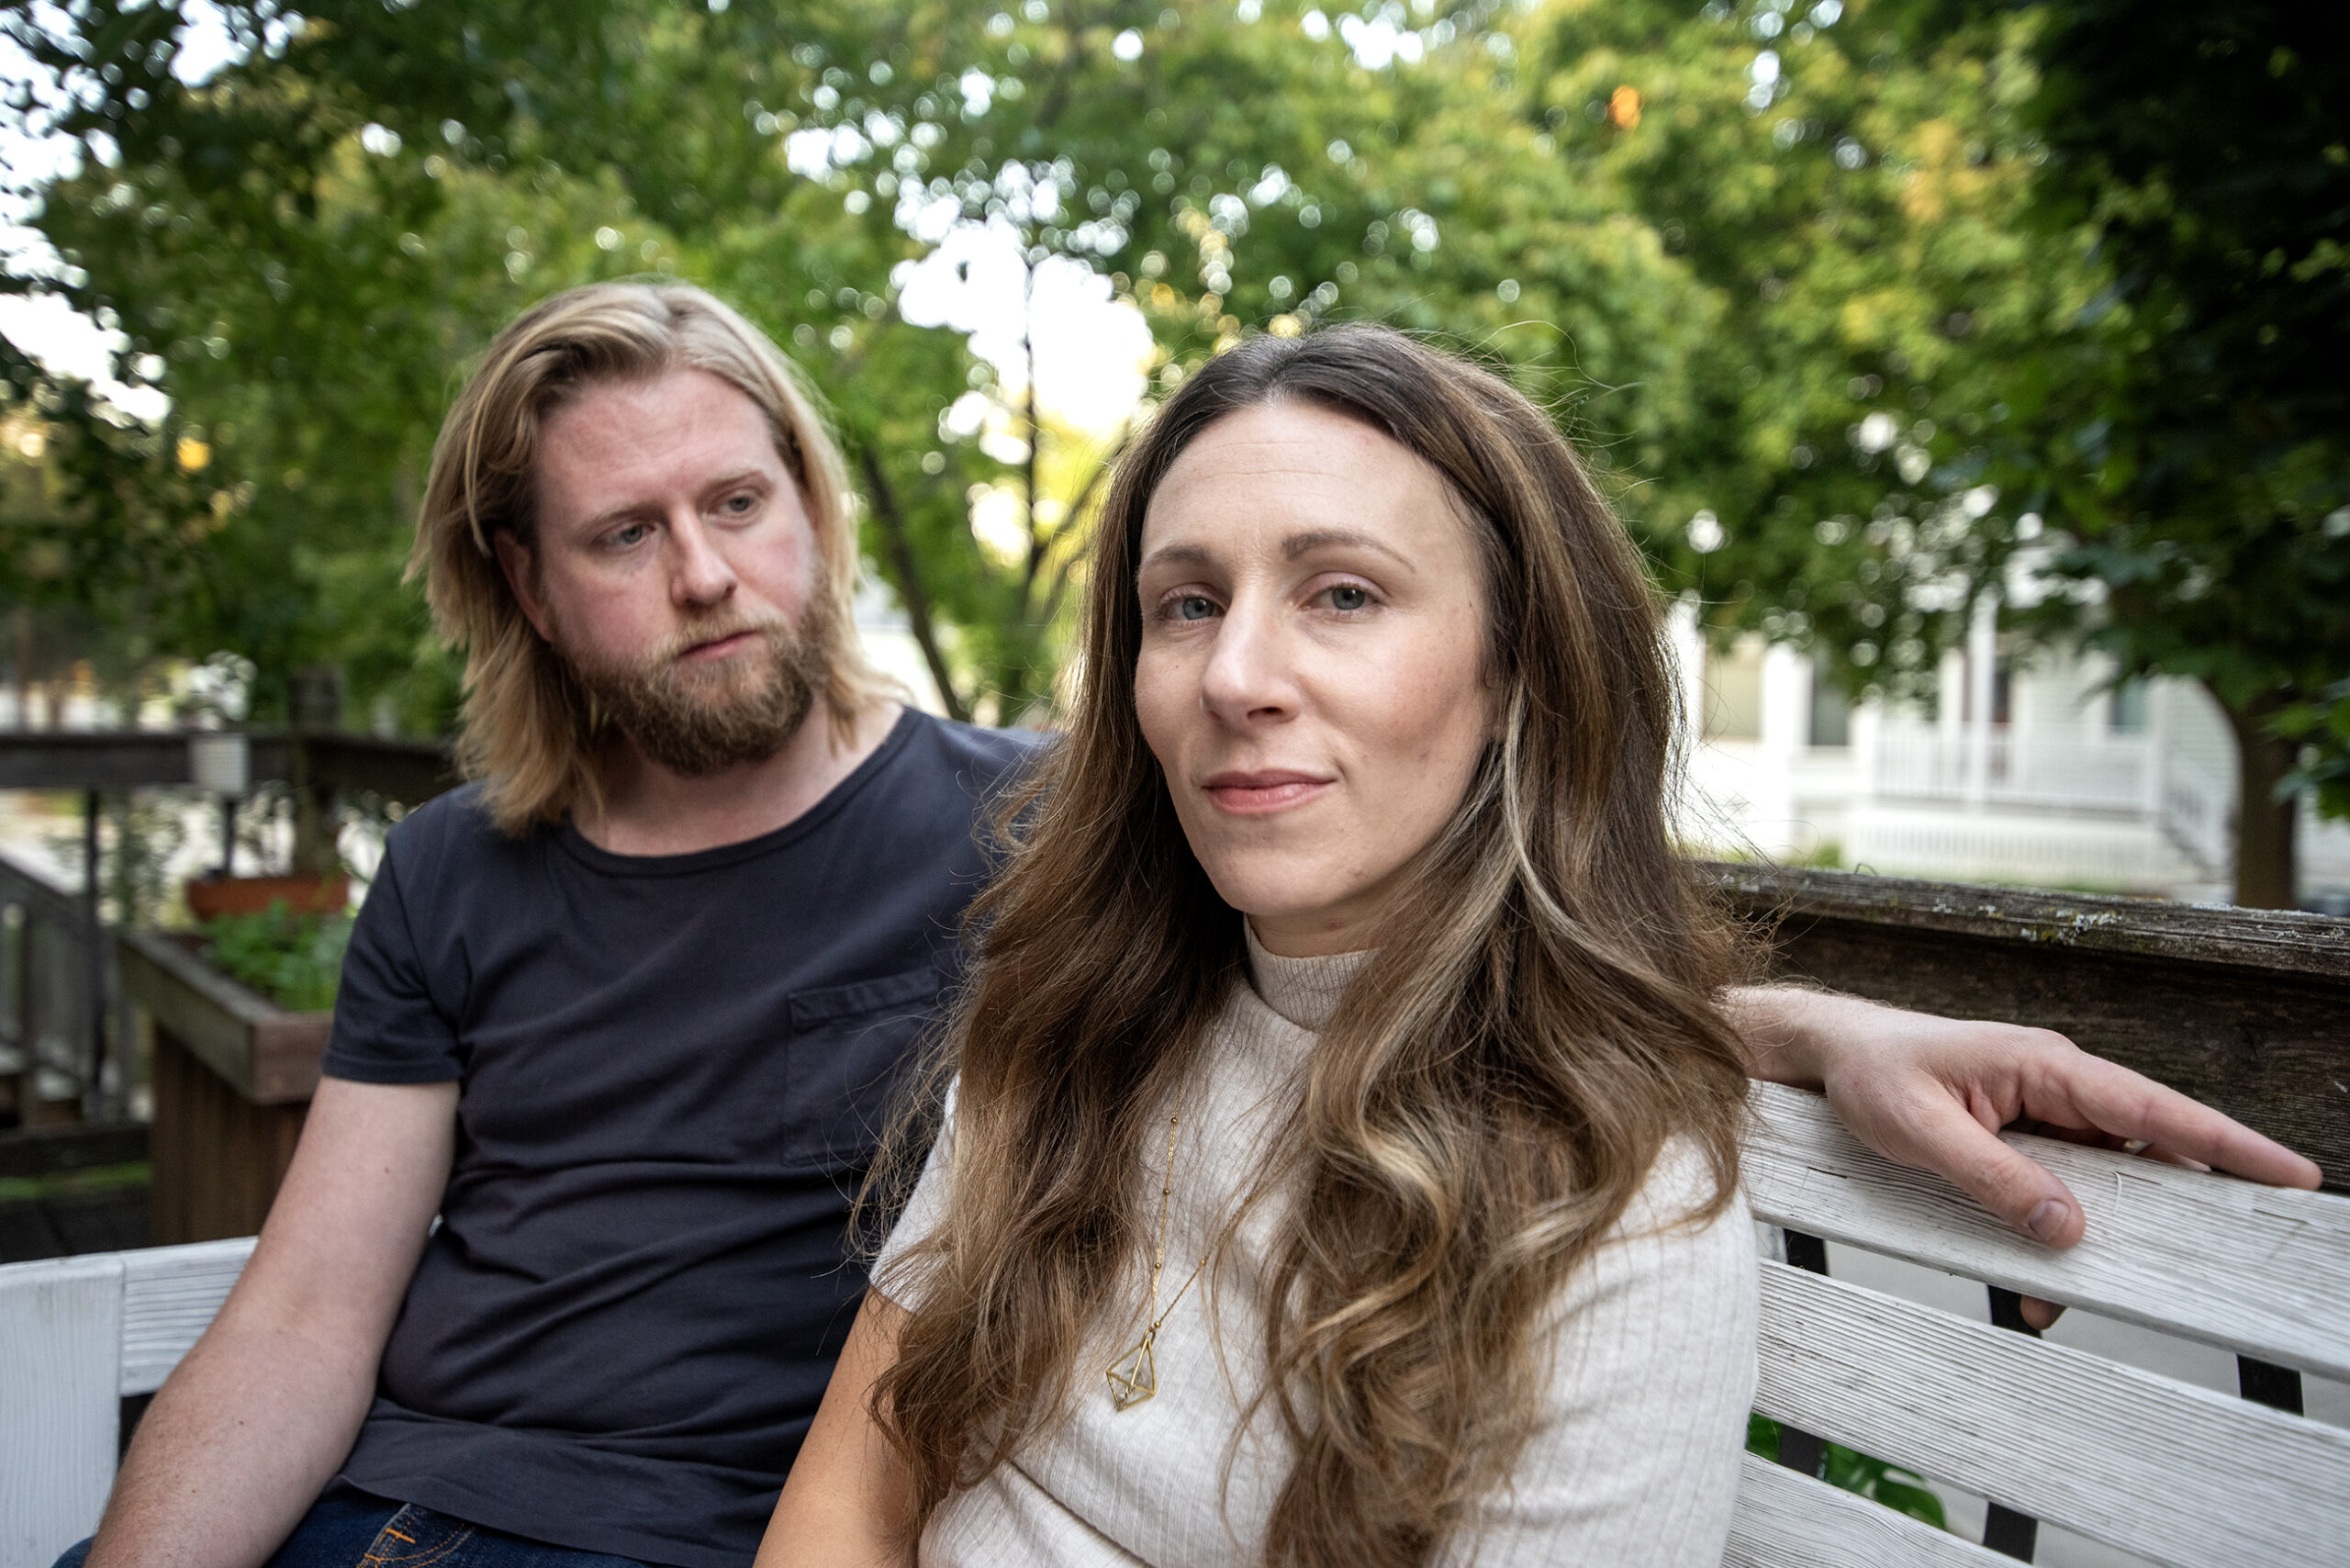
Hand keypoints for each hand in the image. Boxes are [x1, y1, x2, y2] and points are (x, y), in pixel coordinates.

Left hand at [1726, 988, 2323, 1328]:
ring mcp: (2045, 1113)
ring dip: (2101, 1237)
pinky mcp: (2026, 1139)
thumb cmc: (1872, 1073)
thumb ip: (1993, 1177)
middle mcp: (2058, 1086)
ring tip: (2075, 1294)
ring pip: (2106, 1181)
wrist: (1831, 1054)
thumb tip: (2068, 1228)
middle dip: (2178, 1205)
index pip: (2152, 1107)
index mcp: (2045, 1066)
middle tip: (2215, 1257)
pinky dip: (2057, 1237)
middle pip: (2147, 1149)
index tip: (2291, 1174)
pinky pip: (2064, 1190)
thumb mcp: (1922, 1130)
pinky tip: (2034, 1286)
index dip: (2226, 1142)